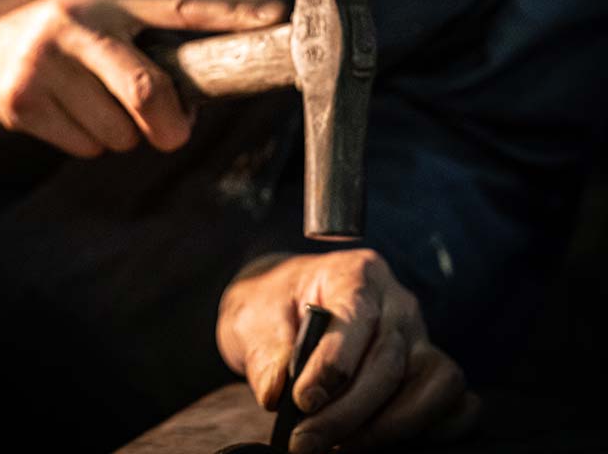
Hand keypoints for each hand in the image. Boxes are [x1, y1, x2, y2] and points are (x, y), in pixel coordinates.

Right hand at [0, 0, 285, 156]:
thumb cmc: (59, 12)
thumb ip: (150, 19)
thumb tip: (216, 67)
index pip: (179, 1)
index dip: (230, 12)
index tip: (274, 17)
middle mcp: (76, 20)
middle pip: (147, 90)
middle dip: (170, 122)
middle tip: (173, 129)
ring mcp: (43, 63)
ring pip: (119, 131)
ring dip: (124, 130)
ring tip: (99, 99)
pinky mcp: (20, 102)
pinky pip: (86, 146)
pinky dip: (92, 140)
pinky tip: (70, 109)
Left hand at [216, 251, 480, 452]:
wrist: (287, 306)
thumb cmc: (275, 306)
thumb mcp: (254, 317)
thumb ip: (266, 352)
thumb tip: (278, 393)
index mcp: (356, 273)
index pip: (357, 316)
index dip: (334, 364)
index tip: (303, 400)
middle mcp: (397, 300)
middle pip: (390, 359)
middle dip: (349, 411)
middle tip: (307, 442)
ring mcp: (420, 334)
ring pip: (432, 383)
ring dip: (389, 425)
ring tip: (341, 446)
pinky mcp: (431, 368)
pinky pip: (455, 401)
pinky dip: (431, 427)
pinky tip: (383, 442)